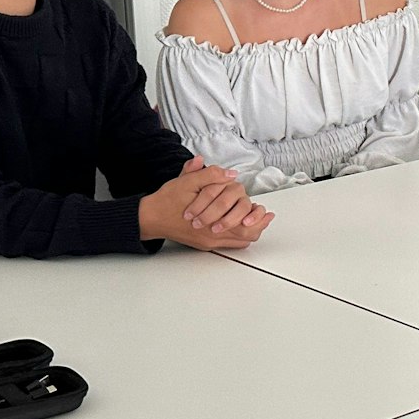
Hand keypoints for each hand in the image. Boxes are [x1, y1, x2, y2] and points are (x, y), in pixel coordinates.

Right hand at [141, 157, 275, 249]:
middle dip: (259, 225)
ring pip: (239, 241)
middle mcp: (211, 235)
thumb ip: (210, 176)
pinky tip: (242, 225)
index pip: (244, 224)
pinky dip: (239, 235)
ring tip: (258, 220)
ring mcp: (208, 241)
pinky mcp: (204, 243)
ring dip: (250, 231)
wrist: (150, 217)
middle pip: (246, 236)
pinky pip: (228, 244)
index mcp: (210, 220)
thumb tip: (230, 174)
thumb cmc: (168, 200)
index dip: (258, 217)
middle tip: (267, 216)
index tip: (267, 211)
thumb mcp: (187, 181)